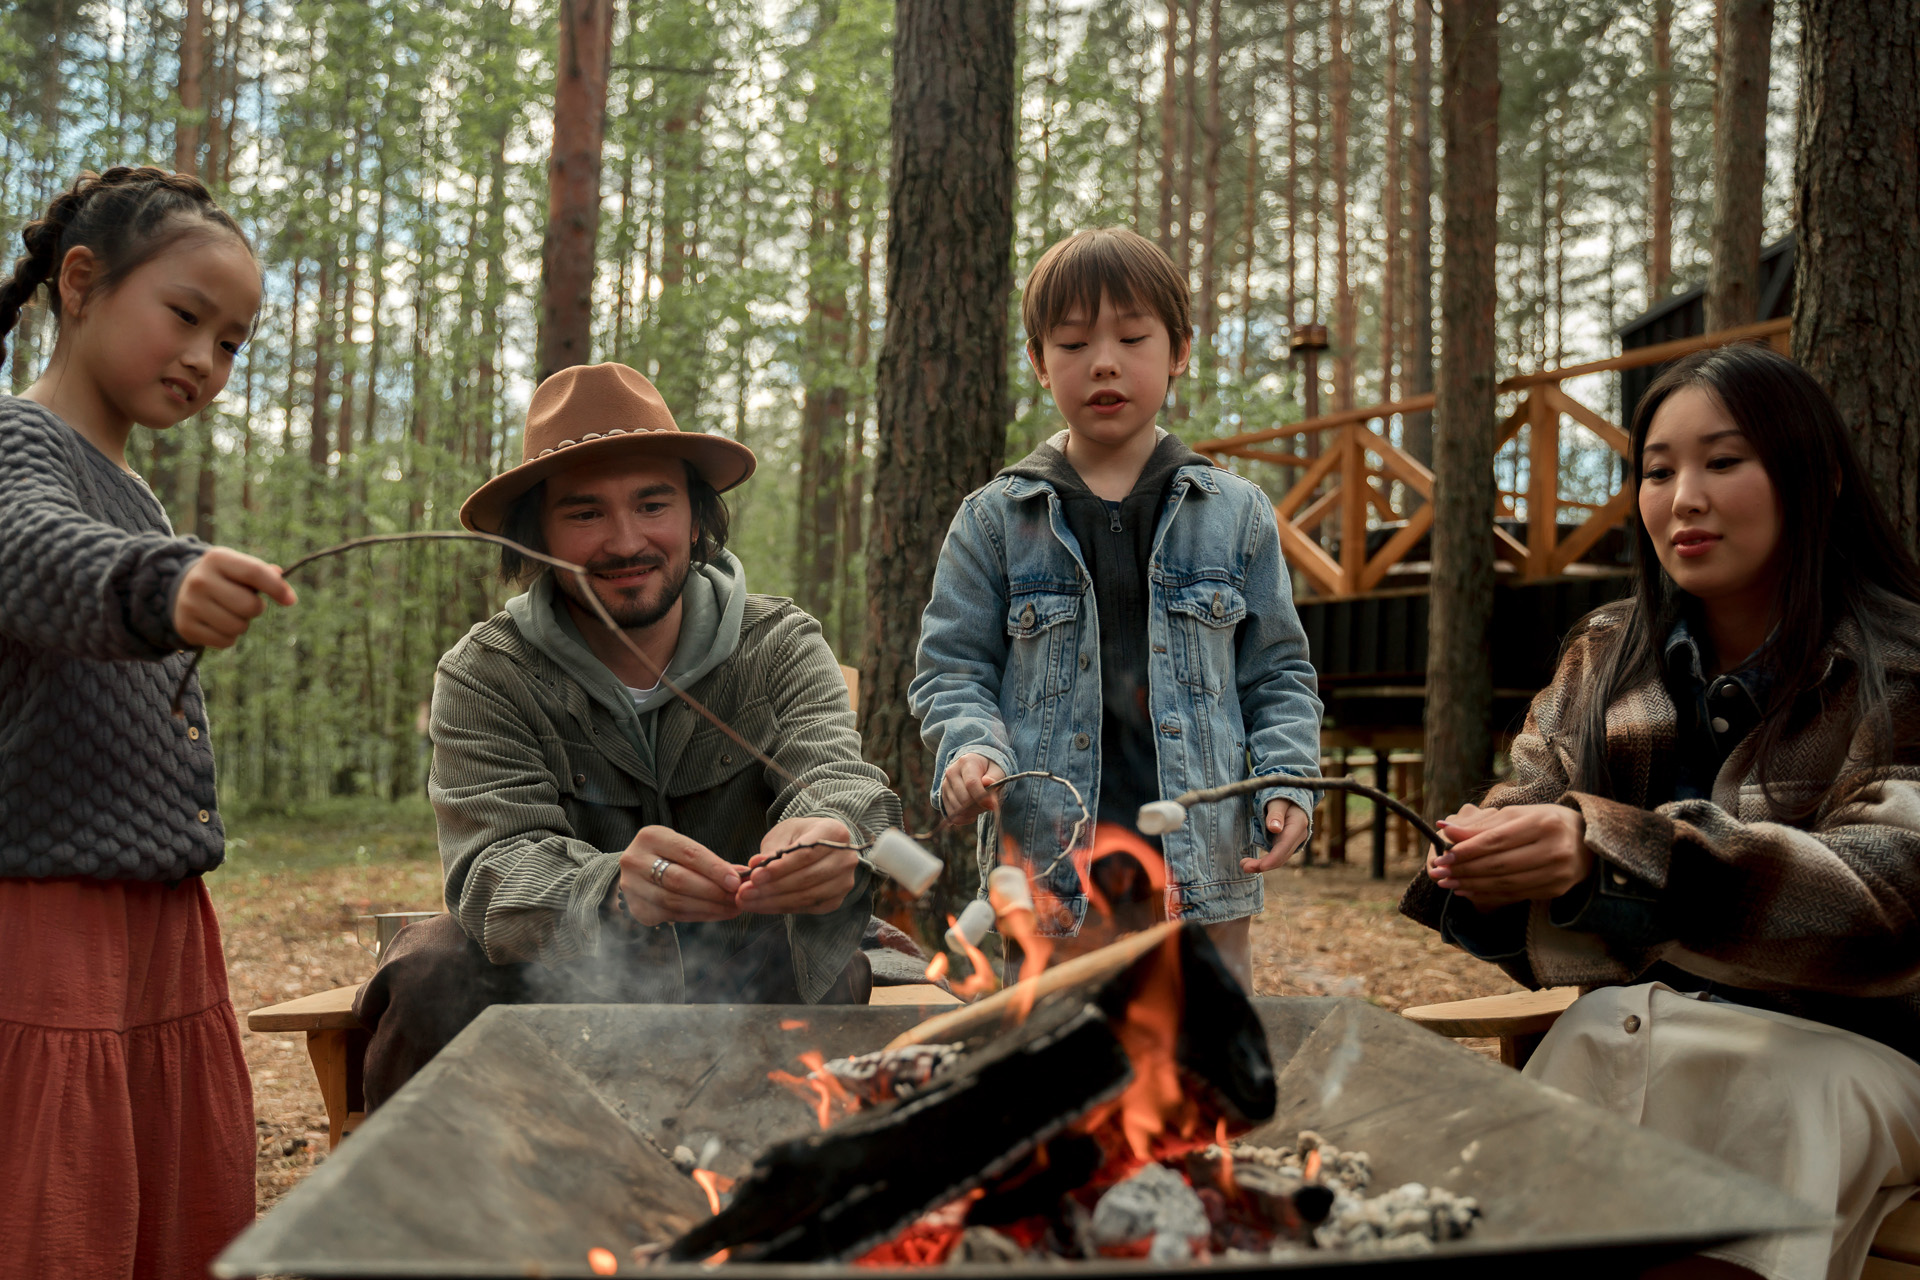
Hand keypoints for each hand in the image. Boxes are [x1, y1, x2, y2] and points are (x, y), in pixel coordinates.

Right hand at [173, 547, 296, 647]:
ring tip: (230, 613)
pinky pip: (225, 641)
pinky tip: (218, 624)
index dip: (277, 588)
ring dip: (242, 624)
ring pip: (238, 626)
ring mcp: (190, 604)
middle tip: (246, 604)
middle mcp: (200, 580)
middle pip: (249, 605)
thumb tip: (285, 589)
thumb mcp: (238, 567)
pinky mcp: (186, 627)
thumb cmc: (222, 578)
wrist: (179, 590)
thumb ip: (263, 574)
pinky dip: (229, 637)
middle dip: (256, 608)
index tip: (291, 600)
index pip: (254, 572)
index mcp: (217, 559)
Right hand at [617, 826, 742, 926]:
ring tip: (731, 909)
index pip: (688, 853)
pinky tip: (714, 914)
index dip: (715, 868)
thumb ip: (712, 861)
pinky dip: (697, 916)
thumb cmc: (669, 857)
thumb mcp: (685, 849)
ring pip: (675, 900)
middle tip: (737, 899)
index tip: (736, 881)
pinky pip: (671, 915)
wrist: (637, 872)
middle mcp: (635, 860)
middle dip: (713, 891)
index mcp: (651, 837)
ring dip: (708, 907)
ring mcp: (631, 886)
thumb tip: (743, 874)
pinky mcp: (636, 908)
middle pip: (680, 880)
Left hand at [739, 817, 860, 914]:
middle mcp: (846, 859)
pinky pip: (806, 907)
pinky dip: (781, 908)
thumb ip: (772, 849)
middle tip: (744, 892)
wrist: (819, 846)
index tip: (754, 876)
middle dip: (772, 887)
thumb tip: (756, 865)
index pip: (806, 854)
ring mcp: (844, 882)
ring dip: (773, 901)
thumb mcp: (785, 833)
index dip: (779, 868)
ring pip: (806, 896)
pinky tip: (761, 905)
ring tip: (747, 901)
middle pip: (807, 878)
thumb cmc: (800, 836)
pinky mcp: (836, 900)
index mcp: (835, 833)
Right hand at [940, 753, 1005, 822]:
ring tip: (981, 805)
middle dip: (979, 806)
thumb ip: (995, 777)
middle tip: (989, 804)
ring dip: (973, 813)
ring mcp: (945, 785)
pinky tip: (973, 813)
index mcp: (966, 762)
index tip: (993, 806)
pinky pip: (953, 816)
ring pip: (958, 810)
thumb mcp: (997, 769)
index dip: (982, 797)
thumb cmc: (988, 769)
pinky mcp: (943, 797)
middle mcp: (951, 773)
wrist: (974, 767)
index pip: (971, 783)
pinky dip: (965, 819)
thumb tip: (988, 783)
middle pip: (964, 799)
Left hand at [1241, 799, 1310, 872]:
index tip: (1258, 866)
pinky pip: (1277, 855)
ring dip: (1263, 865)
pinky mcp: (1287, 843)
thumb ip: (1276, 814)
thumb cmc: (1281, 796)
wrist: (1290, 796)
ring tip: (1244, 864)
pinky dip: (1266, 860)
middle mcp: (1299, 836)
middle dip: (1264, 865)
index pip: (1284, 847)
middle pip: (1282, 856)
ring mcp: (1294, 841)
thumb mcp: (1278, 801)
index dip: (1272, 859)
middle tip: (1243, 866)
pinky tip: (1253, 862)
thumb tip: (1274, 828)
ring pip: (1280, 858)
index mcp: (1298, 825)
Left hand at [1427, 802, 1593, 908]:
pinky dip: (1489, 894)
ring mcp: (1558, 873)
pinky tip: (1469, 891)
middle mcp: (1555, 849)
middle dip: (1465, 870)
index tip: (1443, 856)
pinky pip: (1516, 895)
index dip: (1467, 850)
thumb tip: (1445, 830)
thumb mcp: (1516, 815)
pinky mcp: (1557, 889)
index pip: (1498, 840)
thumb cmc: (1544, 822)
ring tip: (1449, 883)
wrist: (1586, 840)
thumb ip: (1482, 825)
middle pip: (1500, 865)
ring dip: (1472, 885)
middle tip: (1439, 873)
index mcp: (1544, 823)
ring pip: (1506, 883)